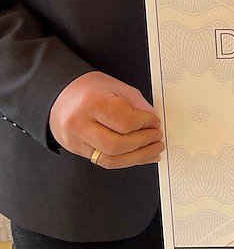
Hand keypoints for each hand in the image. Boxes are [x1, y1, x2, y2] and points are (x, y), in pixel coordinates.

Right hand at [49, 71, 163, 168]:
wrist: (62, 94)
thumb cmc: (89, 88)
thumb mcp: (118, 87)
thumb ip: (137, 105)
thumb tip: (153, 122)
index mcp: (92, 103)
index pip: (125, 122)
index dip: (146, 124)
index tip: (155, 122)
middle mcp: (79, 124)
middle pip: (117, 145)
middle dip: (143, 143)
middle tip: (156, 137)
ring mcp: (75, 140)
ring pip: (109, 159)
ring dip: (137, 157)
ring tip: (152, 150)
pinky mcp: (77, 150)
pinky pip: (103, 161)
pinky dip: (125, 160)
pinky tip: (138, 156)